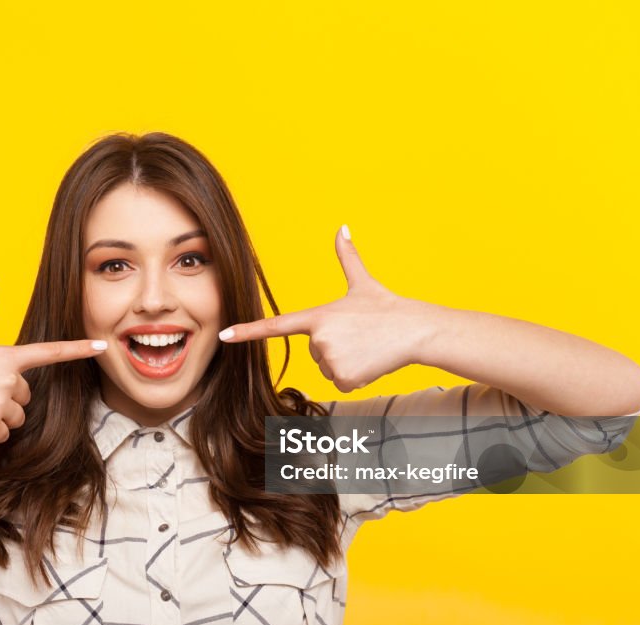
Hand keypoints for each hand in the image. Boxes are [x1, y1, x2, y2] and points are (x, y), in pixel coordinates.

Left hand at [219, 227, 435, 392]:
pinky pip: (341, 382)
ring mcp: (330, 358)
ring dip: (346, 363)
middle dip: (335, 349)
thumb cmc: (388, 307)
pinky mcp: (343, 377)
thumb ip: (348, 257)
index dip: (247, 330)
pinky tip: (370, 362)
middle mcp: (319, 338)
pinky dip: (356, 377)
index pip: (276, 325)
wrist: (415, 330)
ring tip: (366, 348)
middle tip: (359, 337)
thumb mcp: (362, 283)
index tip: (224, 335)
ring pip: (328, 369)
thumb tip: (343, 227)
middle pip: (314, 353)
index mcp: (318, 316)